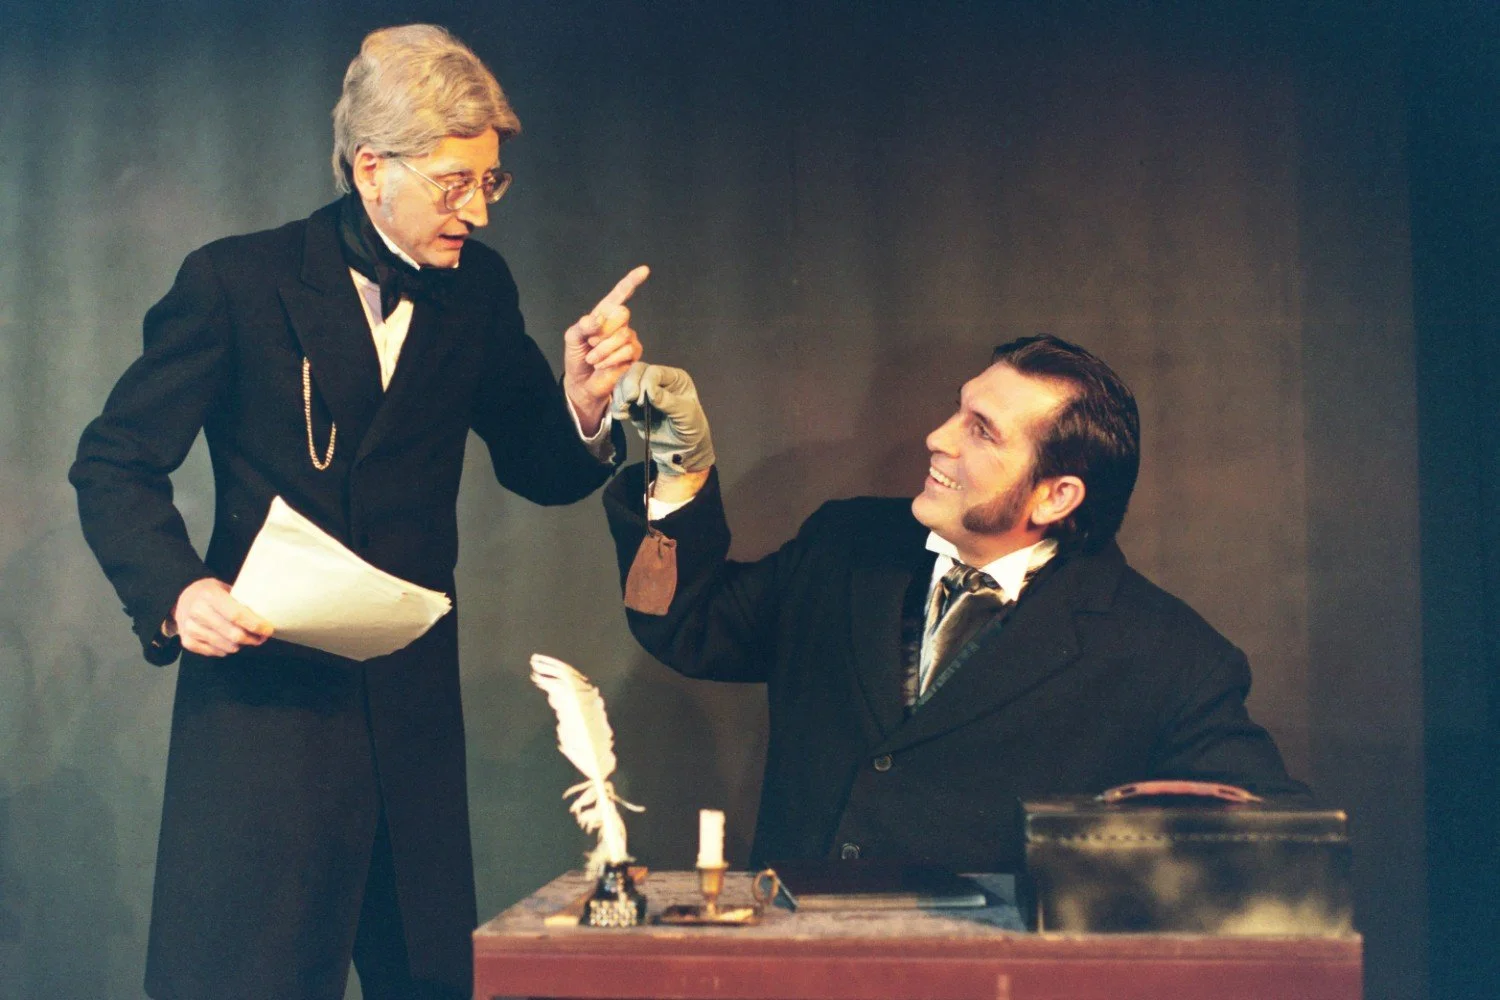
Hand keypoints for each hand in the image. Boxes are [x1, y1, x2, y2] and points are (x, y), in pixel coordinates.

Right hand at [172, 577, 273, 656]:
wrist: (183, 598)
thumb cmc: (211, 593)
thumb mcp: (225, 588)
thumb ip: (241, 600)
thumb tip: (266, 615)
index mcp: (210, 596)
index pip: (236, 615)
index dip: (255, 625)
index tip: (268, 629)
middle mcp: (197, 612)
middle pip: (233, 635)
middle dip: (252, 639)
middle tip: (261, 637)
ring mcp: (190, 628)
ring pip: (226, 647)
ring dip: (241, 646)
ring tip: (247, 639)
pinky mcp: (187, 641)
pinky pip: (214, 652)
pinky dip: (226, 650)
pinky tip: (229, 642)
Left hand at [562, 266, 649, 433]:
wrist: (582, 383)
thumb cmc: (577, 357)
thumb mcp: (572, 338)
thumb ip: (582, 326)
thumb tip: (597, 319)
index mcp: (604, 314)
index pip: (620, 294)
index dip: (631, 282)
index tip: (644, 270)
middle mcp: (619, 324)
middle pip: (623, 313)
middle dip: (604, 330)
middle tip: (592, 343)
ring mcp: (628, 339)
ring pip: (624, 335)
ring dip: (603, 349)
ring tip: (594, 358)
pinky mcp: (633, 355)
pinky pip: (627, 351)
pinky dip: (610, 359)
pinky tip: (603, 365)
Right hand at [610, 363, 714, 481]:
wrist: (682, 448)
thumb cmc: (691, 428)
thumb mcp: (686, 414)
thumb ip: (668, 401)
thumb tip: (649, 392)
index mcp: (675, 378)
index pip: (655, 372)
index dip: (646, 382)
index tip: (644, 401)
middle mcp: (658, 380)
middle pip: (636, 371)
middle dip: (628, 384)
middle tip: (628, 400)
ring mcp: (644, 392)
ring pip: (625, 383)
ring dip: (620, 395)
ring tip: (623, 410)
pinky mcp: (634, 405)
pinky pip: (620, 399)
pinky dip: (616, 406)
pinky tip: (621, 415)